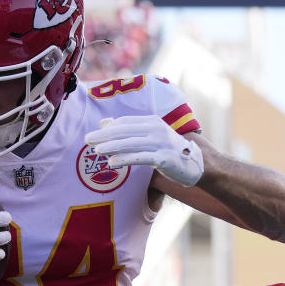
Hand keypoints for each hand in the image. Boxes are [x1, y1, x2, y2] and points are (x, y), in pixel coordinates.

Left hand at [85, 115, 203, 186]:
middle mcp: (156, 129)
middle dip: (105, 135)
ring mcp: (161, 143)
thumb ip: (130, 130)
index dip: (109, 128)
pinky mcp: (164, 158)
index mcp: (153, 121)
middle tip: (88, 140)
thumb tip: (105, 123)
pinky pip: (140, 157)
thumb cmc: (170, 150)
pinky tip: (112, 162)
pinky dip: (125, 159)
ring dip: (111, 147)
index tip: (94, 134)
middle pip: (125, 130)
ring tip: (96, 151)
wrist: (197, 164)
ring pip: (131, 143)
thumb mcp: (151, 137)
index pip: (126, 122)